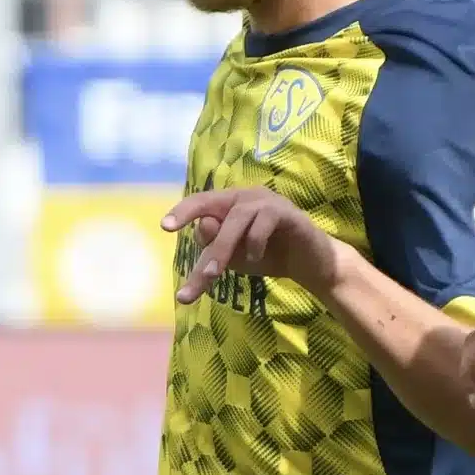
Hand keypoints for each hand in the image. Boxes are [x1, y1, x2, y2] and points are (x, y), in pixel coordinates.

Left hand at [165, 188, 345, 303]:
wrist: (309, 264)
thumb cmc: (268, 255)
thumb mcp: (234, 257)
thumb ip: (215, 248)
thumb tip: (201, 228)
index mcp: (228, 205)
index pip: (200, 203)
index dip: (183, 212)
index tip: (165, 226)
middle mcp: (245, 196)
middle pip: (214, 210)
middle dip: (205, 246)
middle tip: (198, 278)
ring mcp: (267, 201)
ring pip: (237, 218)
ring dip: (224, 248)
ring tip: (217, 273)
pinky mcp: (287, 212)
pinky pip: (263, 223)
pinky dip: (255, 243)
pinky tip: (257, 258)